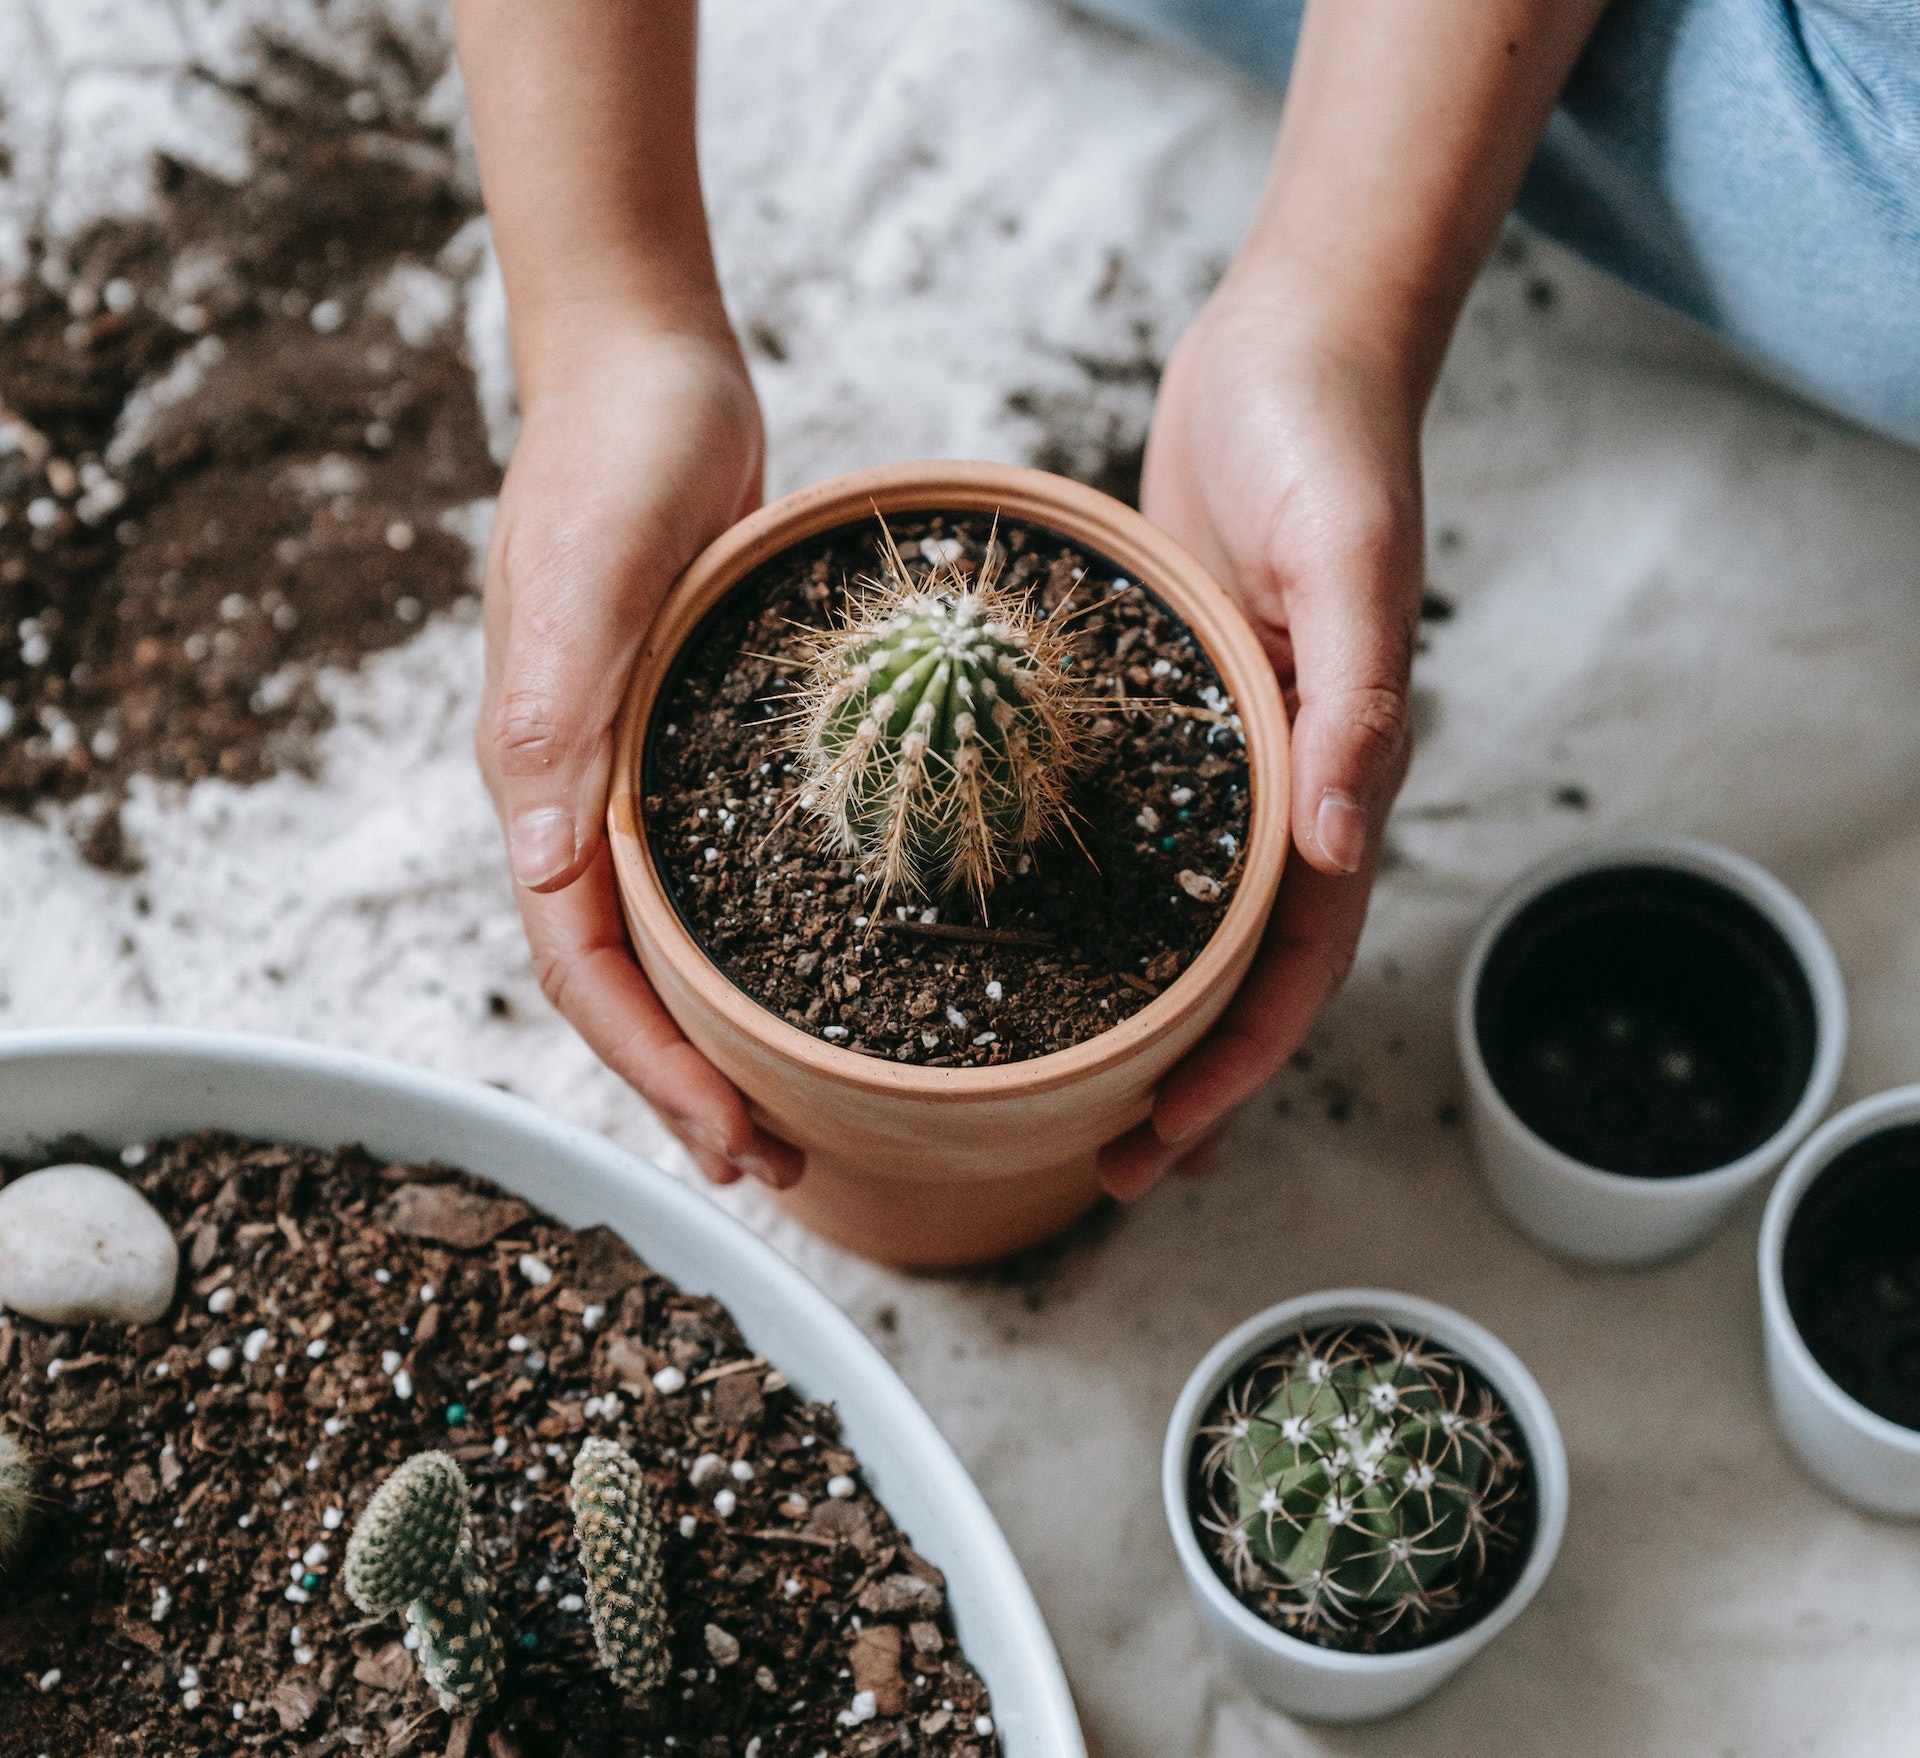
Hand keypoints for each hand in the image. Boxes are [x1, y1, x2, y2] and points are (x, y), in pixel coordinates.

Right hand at [475, 323, 804, 1188]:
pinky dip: (752, 941)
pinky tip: (816, 973)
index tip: (731, 1142)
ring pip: (668, 939)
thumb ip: (552, 714)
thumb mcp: (584, 576)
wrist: (653, 373)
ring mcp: (636, 771)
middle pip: (624, 980)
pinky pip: (712, 870)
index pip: (582, 968)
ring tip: (796, 1107)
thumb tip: (543, 867)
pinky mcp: (691, 741)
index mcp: (542, 781)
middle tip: (776, 1166)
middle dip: (688, 1084)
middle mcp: (582, 796)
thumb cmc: (615, 459)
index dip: (651, 1068)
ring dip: (720, 1032)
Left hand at [1098, 276, 1424, 1198]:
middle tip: (1097, 1162)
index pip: (1293, 963)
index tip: (1160, 1147)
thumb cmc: (1331, 439)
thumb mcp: (1347, 558)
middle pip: (1232, 968)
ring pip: (1178, 913)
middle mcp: (1277, 782)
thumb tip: (1343, 843)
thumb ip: (1357, 699)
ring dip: (1129, 1006)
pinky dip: (1086, 895)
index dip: (1234, 1067)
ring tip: (1051, 1082)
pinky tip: (1013, 927)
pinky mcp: (1165, 702)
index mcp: (1333, 773)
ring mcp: (1219, 749)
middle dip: (1177, 1075)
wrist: (1293, 343)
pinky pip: (1127, 823)